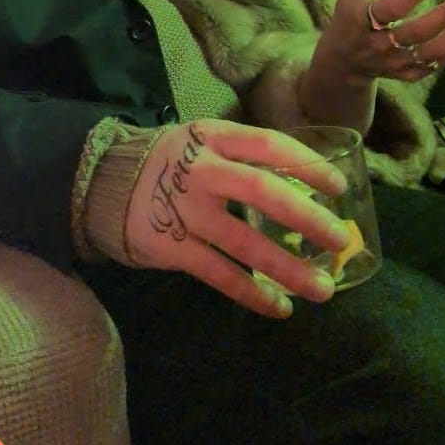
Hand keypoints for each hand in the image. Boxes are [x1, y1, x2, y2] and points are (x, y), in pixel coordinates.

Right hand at [123, 119, 350, 318]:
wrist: (105, 184)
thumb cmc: (173, 163)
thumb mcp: (205, 142)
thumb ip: (245, 157)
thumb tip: (307, 184)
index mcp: (213, 136)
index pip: (268, 144)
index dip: (307, 164)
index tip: (338, 187)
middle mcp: (201, 170)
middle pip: (261, 190)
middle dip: (306, 217)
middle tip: (339, 240)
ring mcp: (185, 210)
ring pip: (244, 242)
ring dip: (288, 268)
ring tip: (322, 289)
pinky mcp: (172, 246)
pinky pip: (219, 274)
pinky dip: (251, 293)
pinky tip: (279, 307)